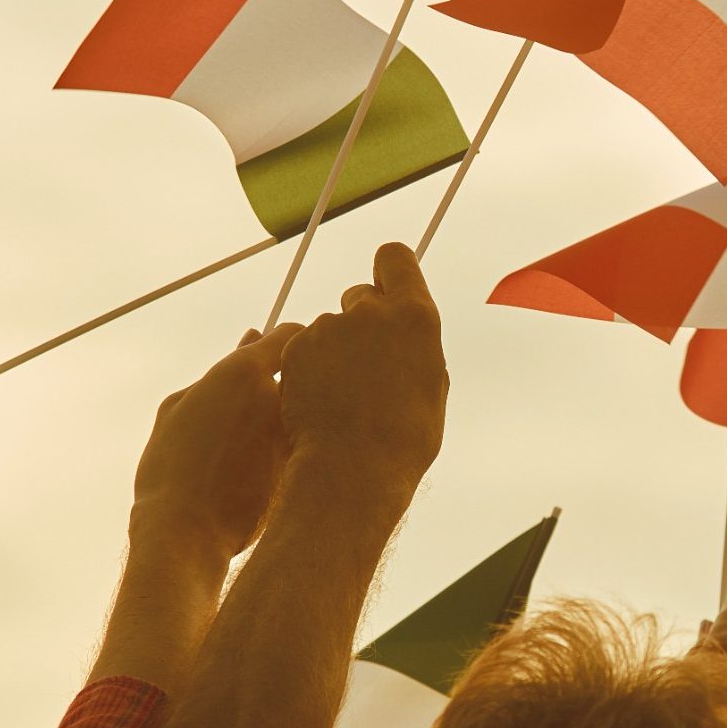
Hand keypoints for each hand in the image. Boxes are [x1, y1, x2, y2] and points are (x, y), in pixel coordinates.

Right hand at [132, 326, 297, 563]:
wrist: (186, 533)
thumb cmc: (170, 469)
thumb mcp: (177, 408)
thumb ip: (217, 372)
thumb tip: (249, 341)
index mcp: (243, 372)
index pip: (288, 334)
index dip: (283, 341)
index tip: (274, 352)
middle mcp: (277, 398)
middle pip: (297, 376)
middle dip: (284, 384)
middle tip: (253, 406)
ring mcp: (294, 434)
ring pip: (298, 415)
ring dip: (283, 422)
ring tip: (243, 449)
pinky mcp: (301, 467)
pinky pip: (297, 449)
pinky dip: (283, 454)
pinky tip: (251, 474)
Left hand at [277, 244, 446, 508]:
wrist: (353, 470)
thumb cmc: (405, 440)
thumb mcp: (430, 387)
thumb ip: (416, 347)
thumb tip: (407, 335)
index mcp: (415, 316)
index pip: (395, 257)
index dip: (389, 270)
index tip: (386, 288)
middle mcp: (371, 311)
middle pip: (360, 294)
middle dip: (361, 321)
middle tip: (365, 366)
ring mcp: (329, 327)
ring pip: (330, 328)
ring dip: (334, 351)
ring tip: (343, 398)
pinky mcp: (296, 348)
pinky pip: (303, 349)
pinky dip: (308, 369)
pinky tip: (319, 402)